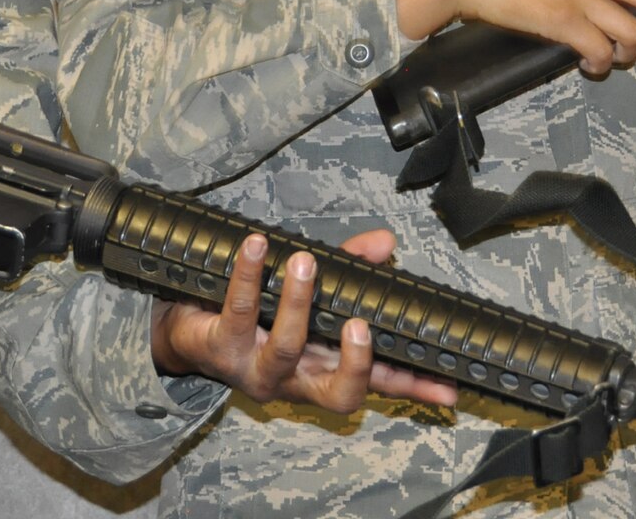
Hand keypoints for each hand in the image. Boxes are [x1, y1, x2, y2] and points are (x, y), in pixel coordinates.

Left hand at [149, 229, 459, 412]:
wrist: (188, 330)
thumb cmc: (259, 315)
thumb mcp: (311, 295)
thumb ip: (351, 269)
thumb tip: (387, 242)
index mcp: (323, 369)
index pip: (378, 385)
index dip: (412, 388)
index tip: (447, 390)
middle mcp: (294, 379)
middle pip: (335, 392)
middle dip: (353, 362)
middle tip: (359, 323)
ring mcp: (256, 366)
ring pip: (286, 346)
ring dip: (298, 302)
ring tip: (306, 262)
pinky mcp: (221, 345)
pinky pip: (239, 308)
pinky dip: (249, 273)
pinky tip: (257, 245)